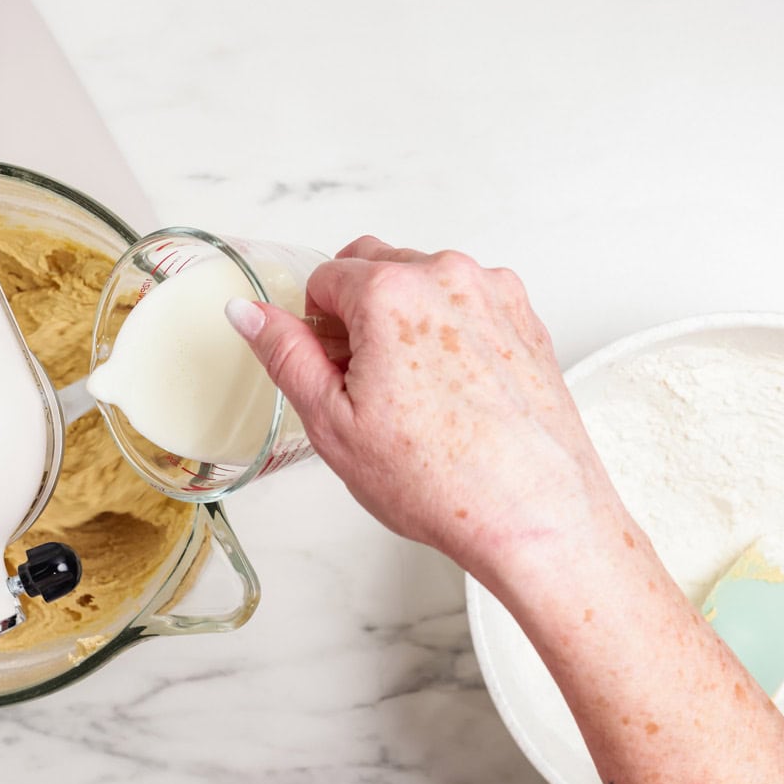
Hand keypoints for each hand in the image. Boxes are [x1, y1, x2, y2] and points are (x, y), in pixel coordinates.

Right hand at [226, 236, 627, 583]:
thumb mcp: (333, 424)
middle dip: (359, 315)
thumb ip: (285, 355)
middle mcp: (449, 276)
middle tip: (365, 387)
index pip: (326, 277)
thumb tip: (247, 313)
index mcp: (393, 292)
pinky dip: (450, 334)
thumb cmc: (441, 482)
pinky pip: (469, 306)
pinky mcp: (527, 320)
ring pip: (425, 284)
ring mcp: (496, 295)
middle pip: (377, 266)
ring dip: (406, 321)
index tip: (331, 370)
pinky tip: (453, 394)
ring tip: (414, 397)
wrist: (536, 516)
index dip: (316, 326)